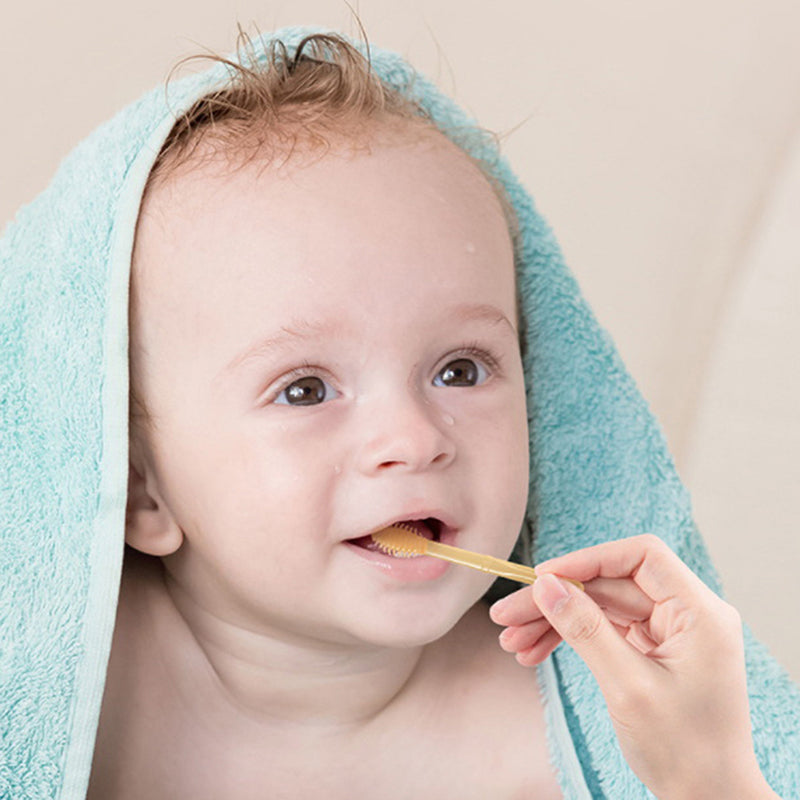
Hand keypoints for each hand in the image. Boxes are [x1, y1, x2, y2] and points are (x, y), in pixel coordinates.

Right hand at [489, 534, 779, 799]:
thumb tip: (546, 586)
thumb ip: (586, 630)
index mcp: (700, 613)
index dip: (589, 560)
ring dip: (555, 621)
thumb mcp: (628, 687)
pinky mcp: (653, 648)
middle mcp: (687, 614)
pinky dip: (570, 639)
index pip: (641, 557)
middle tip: (507, 616)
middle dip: (557, 600)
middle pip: (610, 585)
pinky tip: (535, 651)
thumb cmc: (685, 750)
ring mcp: (669, 631)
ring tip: (512, 641)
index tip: (543, 577)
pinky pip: (604, 629)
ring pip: (601, 606)